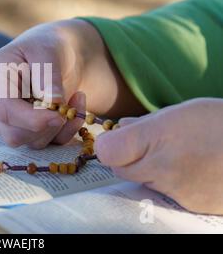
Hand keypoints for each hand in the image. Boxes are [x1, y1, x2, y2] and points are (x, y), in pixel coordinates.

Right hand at [0, 18, 140, 148]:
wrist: (57, 54)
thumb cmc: (47, 46)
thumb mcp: (47, 51)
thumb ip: (47, 75)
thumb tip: (52, 103)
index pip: (4, 110)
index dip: (30, 119)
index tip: (58, 116)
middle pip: (13, 134)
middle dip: (45, 126)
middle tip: (67, 106)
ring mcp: (13, 121)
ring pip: (32, 142)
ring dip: (60, 126)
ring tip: (77, 97)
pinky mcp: (31, 131)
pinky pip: (49, 143)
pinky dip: (68, 130)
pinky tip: (76, 108)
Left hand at [95, 98, 222, 214]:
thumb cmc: (220, 123)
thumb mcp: (179, 113)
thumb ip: (144, 123)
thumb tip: (120, 127)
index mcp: (156, 140)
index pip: (107, 152)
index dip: (109, 144)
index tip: (117, 137)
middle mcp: (161, 170)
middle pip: (121, 169)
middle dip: (127, 157)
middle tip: (149, 144)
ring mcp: (176, 192)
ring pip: (143, 181)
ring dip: (149, 168)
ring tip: (178, 153)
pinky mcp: (189, 206)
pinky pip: (165, 193)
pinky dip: (170, 181)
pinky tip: (191, 168)